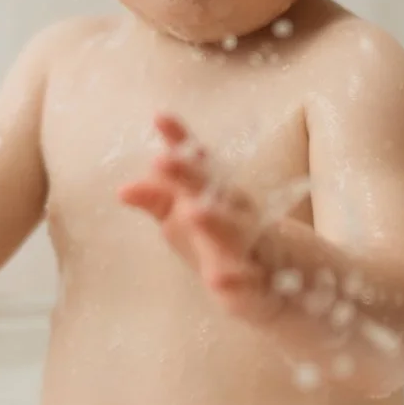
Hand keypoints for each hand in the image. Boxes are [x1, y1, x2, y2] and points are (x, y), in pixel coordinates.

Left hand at [119, 114, 278, 322]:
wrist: (281, 284)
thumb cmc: (226, 243)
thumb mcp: (189, 220)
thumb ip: (159, 201)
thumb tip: (122, 190)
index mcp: (220, 196)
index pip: (199, 164)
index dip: (180, 141)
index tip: (159, 117)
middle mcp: (239, 215)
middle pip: (216, 191)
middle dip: (191, 175)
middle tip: (163, 159)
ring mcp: (252, 250)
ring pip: (236, 233)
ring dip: (216, 222)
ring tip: (193, 213)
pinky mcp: (258, 287)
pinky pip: (248, 284)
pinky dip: (235, 282)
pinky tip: (216, 280)